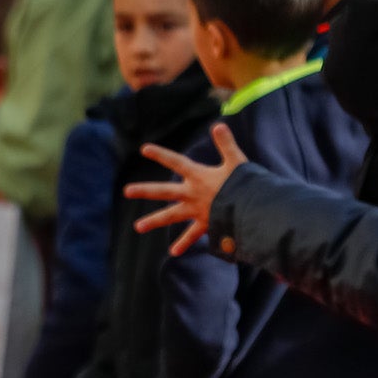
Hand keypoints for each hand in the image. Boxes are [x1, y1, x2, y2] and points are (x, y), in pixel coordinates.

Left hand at [125, 121, 249, 255]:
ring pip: (171, 215)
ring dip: (154, 221)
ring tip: (137, 227)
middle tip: (126, 191)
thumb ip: (226, 144)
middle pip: (164, 191)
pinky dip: (184, 243)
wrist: (251, 209)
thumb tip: (218, 125)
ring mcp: (196, 210)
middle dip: (145, 190)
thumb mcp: (236, 161)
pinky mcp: (205, 223)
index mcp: (198, 176)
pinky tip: (173, 252)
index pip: (176, 162)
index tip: (143, 149)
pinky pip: (192, 235)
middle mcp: (192, 193)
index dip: (160, 155)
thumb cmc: (245, 183)